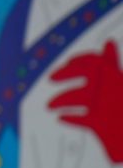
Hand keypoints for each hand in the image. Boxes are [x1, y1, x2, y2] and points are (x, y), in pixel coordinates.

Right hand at [48, 39, 122, 162]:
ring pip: (79, 99)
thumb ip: (110, 64)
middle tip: (52, 79)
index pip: (95, 62)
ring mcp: (103, 107)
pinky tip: (62, 118)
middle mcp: (108, 91)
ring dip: (63, 100)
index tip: (66, 61)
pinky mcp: (100, 124)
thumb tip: (109, 43)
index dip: (80, 59)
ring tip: (51, 106)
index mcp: (112, 79)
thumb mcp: (116, 83)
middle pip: (84, 78)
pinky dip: (71, 118)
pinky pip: (82, 119)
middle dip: (66, 76)